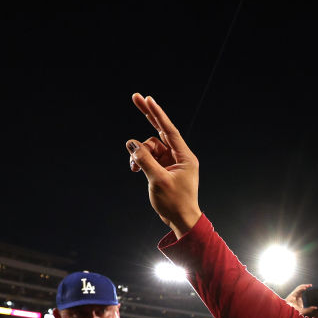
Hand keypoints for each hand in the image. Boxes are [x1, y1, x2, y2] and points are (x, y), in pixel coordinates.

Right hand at [127, 94, 201, 236]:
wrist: (181, 220)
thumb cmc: (174, 203)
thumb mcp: (157, 180)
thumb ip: (144, 160)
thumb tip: (131, 144)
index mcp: (185, 157)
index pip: (169, 130)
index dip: (158, 114)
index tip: (148, 99)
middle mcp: (179, 156)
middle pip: (161, 131)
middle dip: (148, 116)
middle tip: (136, 96)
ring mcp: (171, 162)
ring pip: (150, 147)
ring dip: (138, 153)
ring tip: (132, 167)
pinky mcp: (163, 169)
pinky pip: (148, 157)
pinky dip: (140, 160)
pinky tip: (133, 169)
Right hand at [285, 284, 315, 315]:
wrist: (289, 311)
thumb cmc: (295, 311)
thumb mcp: (304, 310)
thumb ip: (309, 309)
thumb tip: (316, 307)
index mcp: (299, 298)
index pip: (303, 291)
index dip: (307, 288)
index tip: (311, 287)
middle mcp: (297, 295)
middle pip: (301, 288)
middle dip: (306, 286)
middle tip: (311, 285)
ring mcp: (294, 294)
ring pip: (299, 288)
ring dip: (304, 286)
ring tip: (308, 286)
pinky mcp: (293, 294)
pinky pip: (297, 289)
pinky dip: (301, 288)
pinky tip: (305, 288)